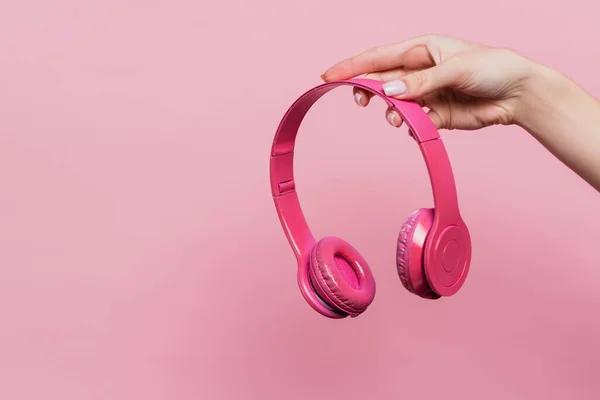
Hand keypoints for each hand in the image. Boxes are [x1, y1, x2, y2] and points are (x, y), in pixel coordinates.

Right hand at [321, 34, 537, 130]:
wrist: (518, 94)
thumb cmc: (492, 67)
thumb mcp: (456, 69)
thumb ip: (421, 82)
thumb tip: (389, 92)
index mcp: (421, 49)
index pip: (379, 56)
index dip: (352, 66)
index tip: (329, 76)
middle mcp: (419, 70)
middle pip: (381, 80)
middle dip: (368, 91)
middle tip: (362, 102)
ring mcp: (425, 93)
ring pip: (394, 104)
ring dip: (391, 112)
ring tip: (399, 119)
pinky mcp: (434, 114)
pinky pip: (412, 121)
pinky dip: (410, 126)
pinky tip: (415, 126)